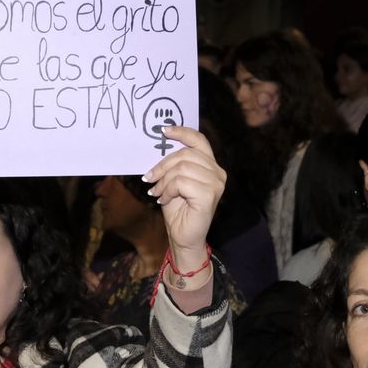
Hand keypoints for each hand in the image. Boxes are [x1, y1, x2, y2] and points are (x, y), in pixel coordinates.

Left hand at [142, 127, 226, 265]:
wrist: (183, 237)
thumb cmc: (178, 209)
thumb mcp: (173, 181)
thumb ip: (173, 164)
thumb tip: (159, 145)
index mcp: (210, 166)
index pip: (200, 141)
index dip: (182, 132)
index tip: (164, 131)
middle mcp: (218, 172)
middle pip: (185, 154)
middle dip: (162, 165)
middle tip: (149, 178)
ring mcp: (216, 184)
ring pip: (181, 168)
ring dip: (163, 180)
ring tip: (156, 192)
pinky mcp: (209, 195)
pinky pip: (181, 183)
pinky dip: (167, 190)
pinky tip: (164, 199)